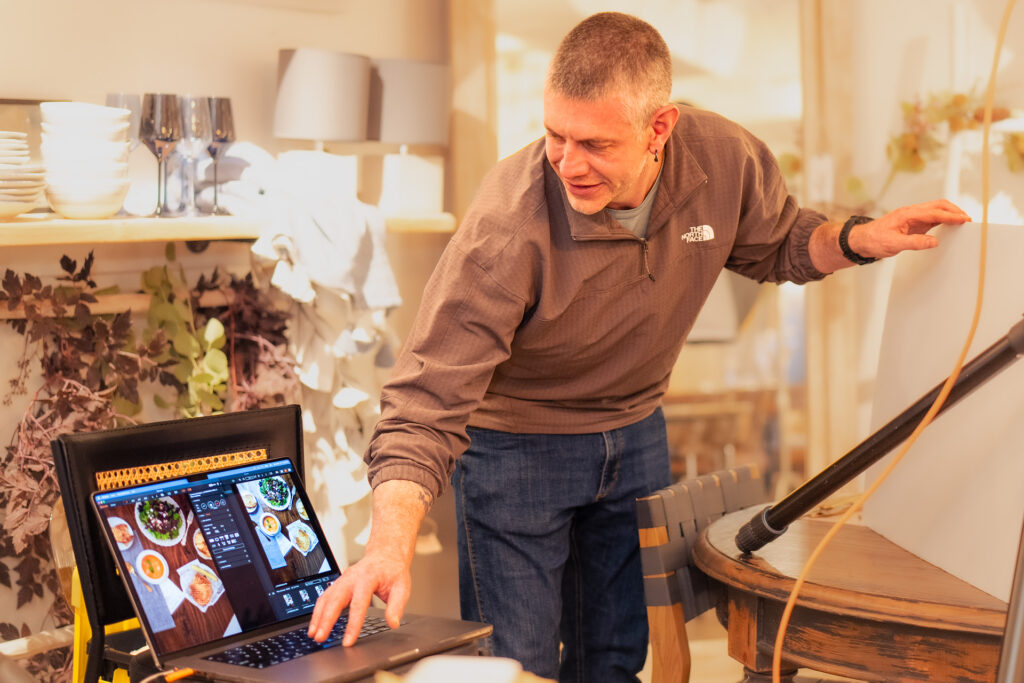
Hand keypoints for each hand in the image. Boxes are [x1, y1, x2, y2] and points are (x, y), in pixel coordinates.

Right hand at [307, 547, 410, 645]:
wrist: (385, 554)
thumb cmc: (393, 571)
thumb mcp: (402, 586)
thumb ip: (397, 606)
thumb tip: (393, 623)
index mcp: (368, 578)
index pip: (359, 604)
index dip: (353, 624)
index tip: (348, 641)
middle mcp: (352, 577)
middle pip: (335, 599)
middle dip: (326, 620)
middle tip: (320, 638)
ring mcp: (343, 579)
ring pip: (326, 597)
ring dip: (318, 616)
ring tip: (313, 634)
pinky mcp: (338, 583)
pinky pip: (325, 596)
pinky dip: (318, 610)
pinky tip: (315, 623)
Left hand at [849, 199, 971, 258]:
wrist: (860, 240)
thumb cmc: (873, 240)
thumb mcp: (893, 244)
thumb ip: (914, 242)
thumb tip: (934, 241)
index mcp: (907, 214)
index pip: (934, 212)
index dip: (951, 215)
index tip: (964, 219)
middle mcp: (911, 212)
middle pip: (938, 206)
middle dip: (954, 211)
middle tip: (968, 220)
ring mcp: (912, 217)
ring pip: (936, 210)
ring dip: (950, 214)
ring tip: (963, 222)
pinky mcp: (912, 223)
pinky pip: (931, 218)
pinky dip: (943, 220)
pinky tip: (950, 226)